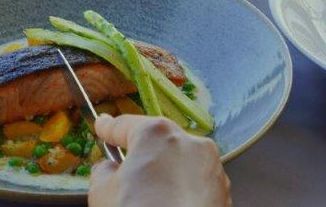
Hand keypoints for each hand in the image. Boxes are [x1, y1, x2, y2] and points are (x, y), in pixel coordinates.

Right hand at [89, 114, 230, 206]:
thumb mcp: (102, 193)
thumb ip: (103, 172)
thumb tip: (109, 170)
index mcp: (157, 134)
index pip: (125, 126)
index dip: (109, 128)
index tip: (103, 126)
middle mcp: (190, 142)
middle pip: (158, 143)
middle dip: (142, 157)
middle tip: (125, 176)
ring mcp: (211, 166)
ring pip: (181, 163)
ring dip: (167, 175)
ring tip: (152, 200)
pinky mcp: (223, 190)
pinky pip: (196, 184)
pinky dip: (184, 192)